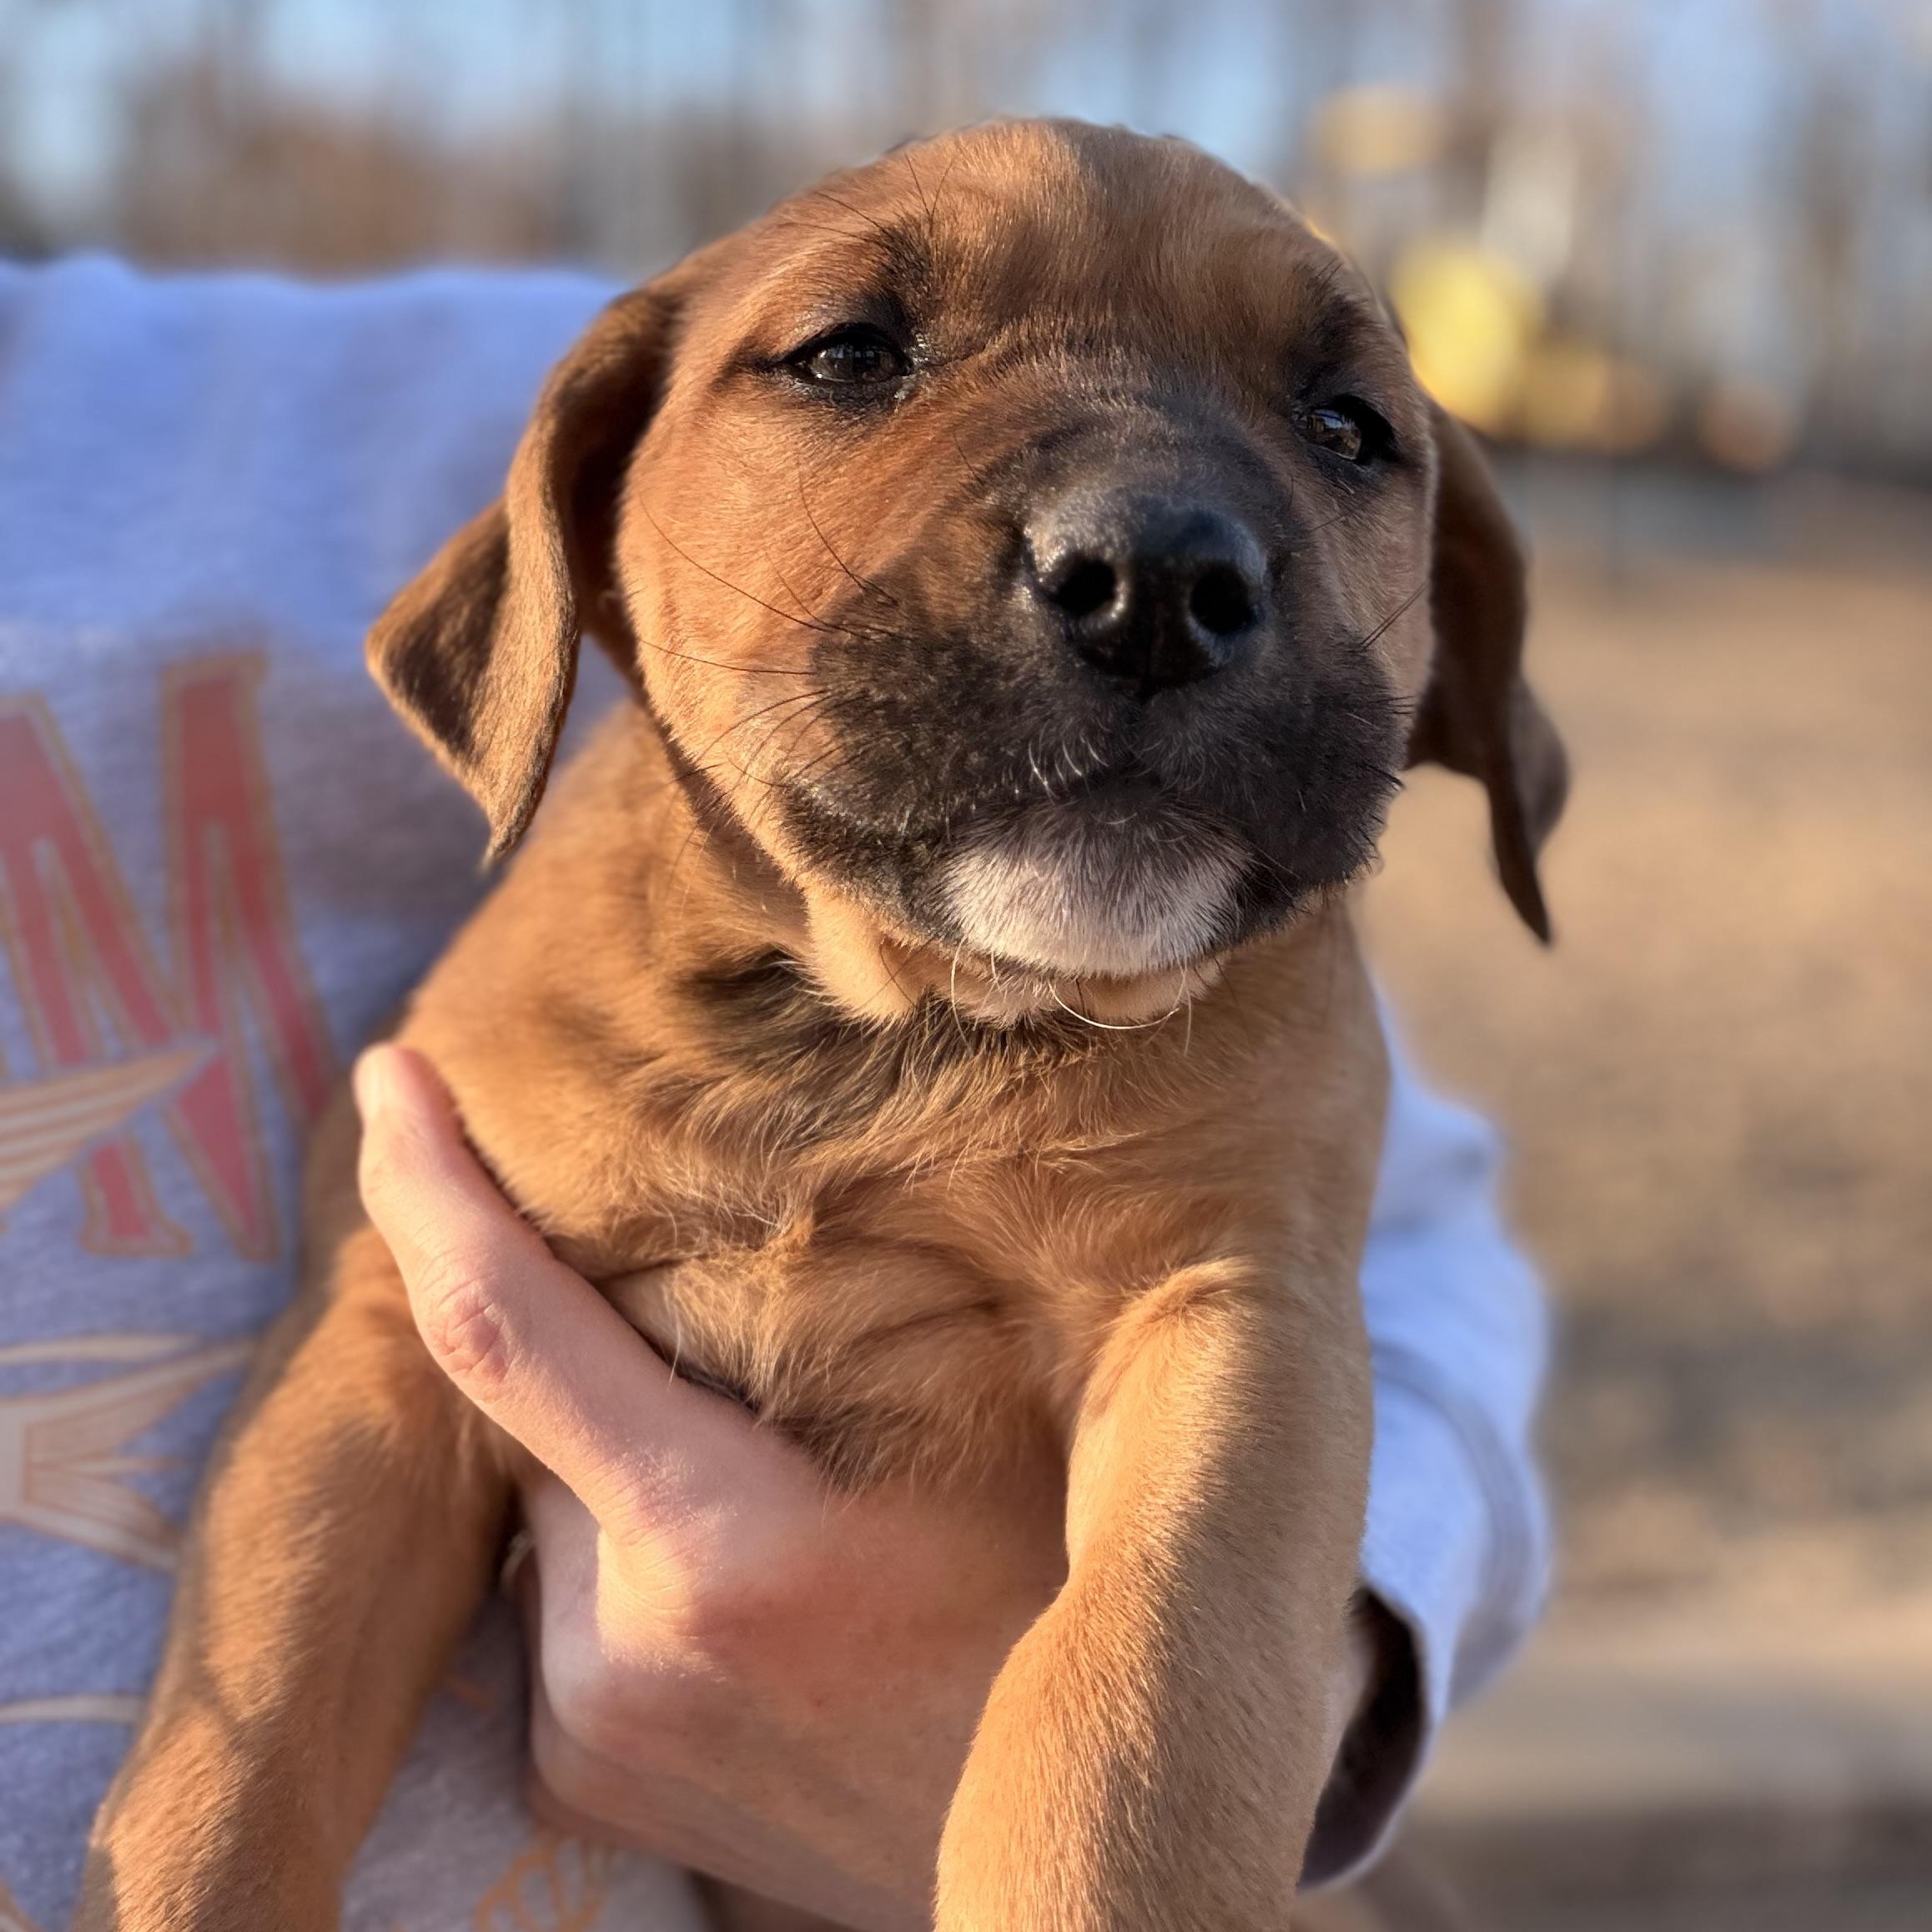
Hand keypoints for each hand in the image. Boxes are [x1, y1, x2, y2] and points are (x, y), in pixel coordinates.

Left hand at [353, 1043, 1382, 1927]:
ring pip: (558, 1507)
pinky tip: (750, 1588)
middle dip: (610, 1356)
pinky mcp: (578, 1779)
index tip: (393, 1074)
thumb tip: (768, 1169)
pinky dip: (623, 1550)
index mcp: (720, 1549)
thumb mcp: (983, 1444)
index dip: (435, 1192)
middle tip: (742, 1369)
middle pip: (547, 1417)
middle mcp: (616, 1649)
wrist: (1031, 1854)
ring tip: (786, 1512)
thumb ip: (870, 1323)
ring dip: (625, 1464)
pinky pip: (566, 1597)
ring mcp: (587, 1729)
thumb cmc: (1044, 1616)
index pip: (511, 1335)